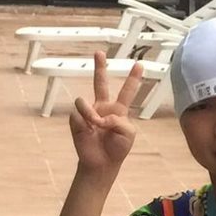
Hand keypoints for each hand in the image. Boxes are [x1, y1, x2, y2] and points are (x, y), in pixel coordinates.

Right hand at [70, 53, 142, 173]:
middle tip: (99, 52)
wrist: (102, 162)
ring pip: (84, 102)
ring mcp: (88, 112)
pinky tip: (89, 131)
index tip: (139, 64)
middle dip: (99, 67)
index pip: (127, 91)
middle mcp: (103, 107)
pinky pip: (78, 114)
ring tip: (96, 126)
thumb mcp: (128, 134)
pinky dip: (86, 122)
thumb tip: (101, 116)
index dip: (133, 78)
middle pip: (100, 83)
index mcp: (118, 110)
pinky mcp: (76, 119)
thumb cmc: (117, 148)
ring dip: (91, 115)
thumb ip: (119, 120)